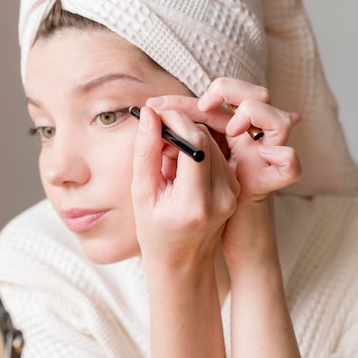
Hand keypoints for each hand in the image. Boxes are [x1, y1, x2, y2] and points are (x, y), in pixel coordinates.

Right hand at [144, 77, 300, 265]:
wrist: (181, 261)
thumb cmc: (154, 230)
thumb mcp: (141, 193)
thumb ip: (146, 152)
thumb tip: (149, 115)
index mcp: (195, 203)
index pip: (195, 144)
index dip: (174, 121)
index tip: (154, 114)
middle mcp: (222, 196)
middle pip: (206, 139)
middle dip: (178, 127)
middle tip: (154, 135)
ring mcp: (232, 192)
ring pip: (212, 142)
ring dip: (186, 137)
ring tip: (163, 156)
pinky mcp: (235, 187)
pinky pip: (216, 153)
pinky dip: (195, 149)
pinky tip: (178, 165)